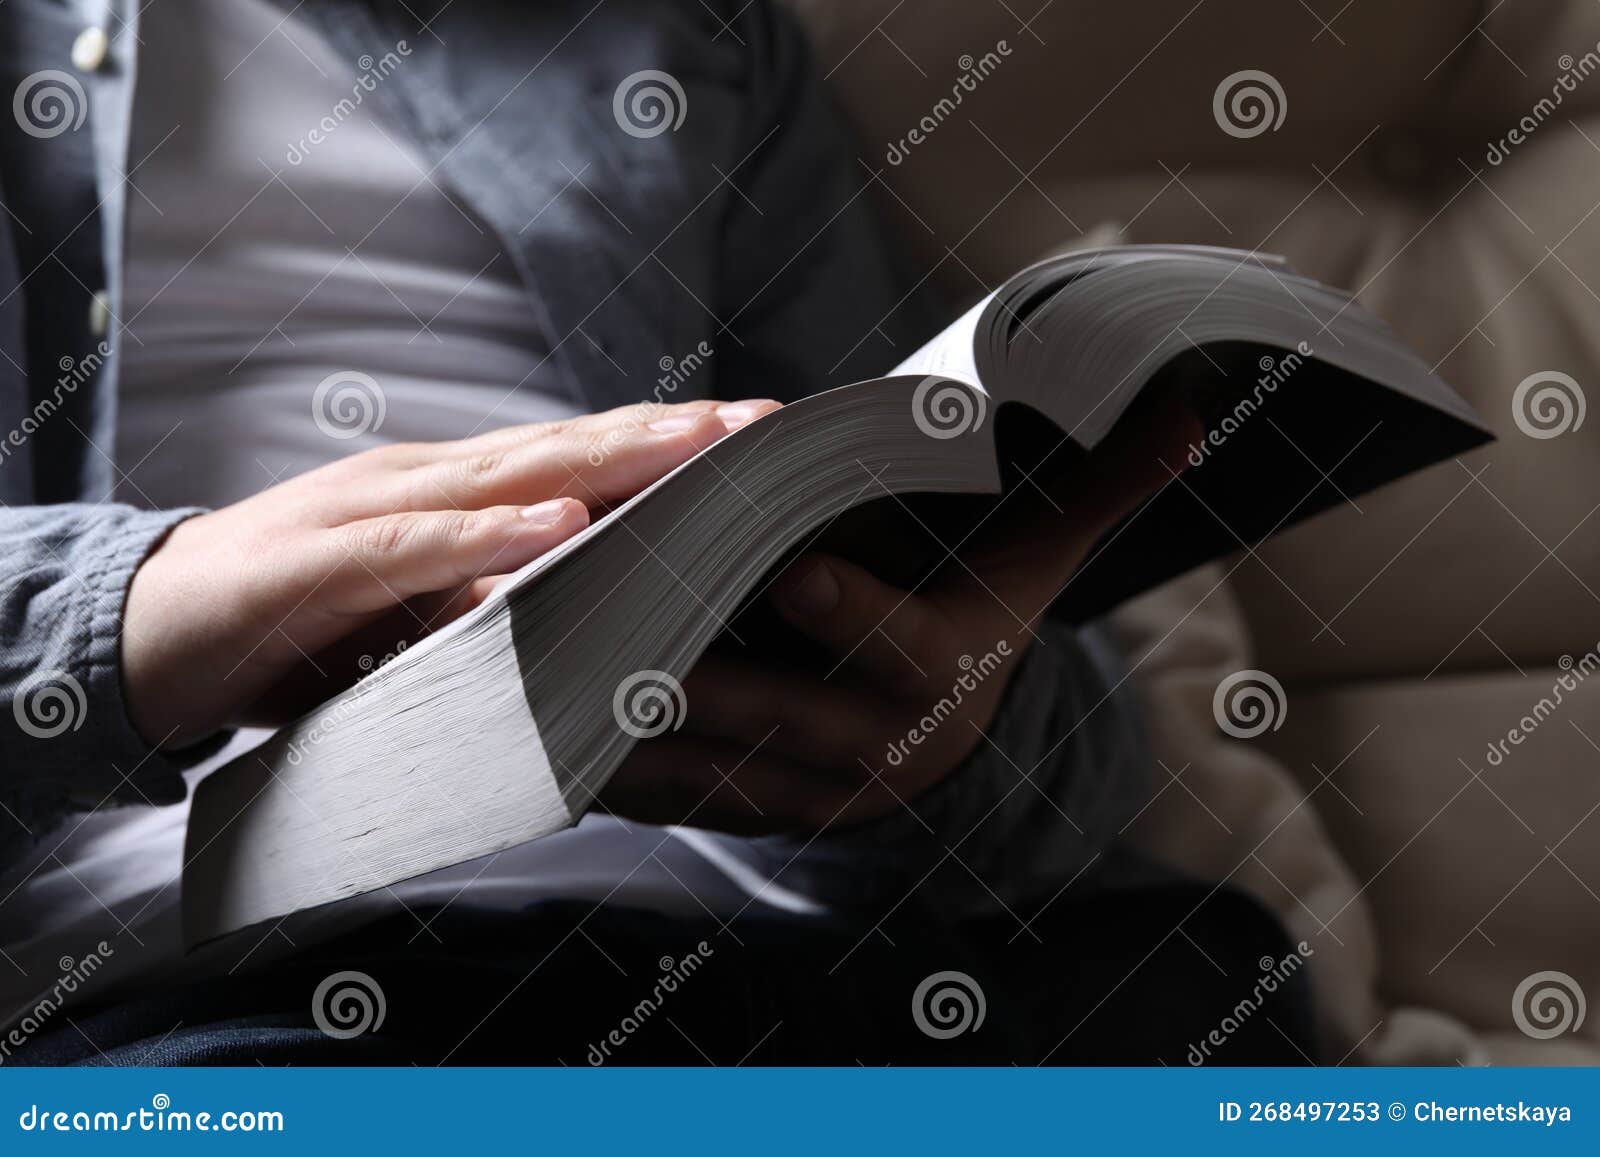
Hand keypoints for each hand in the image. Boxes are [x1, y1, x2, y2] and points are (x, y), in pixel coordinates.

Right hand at [123, 398, 780, 747]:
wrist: (149, 628)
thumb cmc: (298, 621)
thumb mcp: (421, 615)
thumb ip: (501, 599)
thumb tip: (594, 604)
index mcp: (456, 493)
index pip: (580, 457)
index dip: (670, 445)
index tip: (760, 441)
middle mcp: (427, 481)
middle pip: (566, 447)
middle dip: (670, 435)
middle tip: (768, 425)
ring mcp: (371, 511)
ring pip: (507, 475)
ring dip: (607, 459)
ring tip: (699, 448)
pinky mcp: (318, 563)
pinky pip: (414, 545)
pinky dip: (486, 534)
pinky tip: (556, 523)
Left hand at [601, 394, 1198, 834]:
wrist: (939, 735)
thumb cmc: (972, 619)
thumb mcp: (1032, 560)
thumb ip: (1097, 489)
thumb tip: (1189, 411)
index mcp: (936, 677)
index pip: (900, 646)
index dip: (852, 613)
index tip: (796, 569)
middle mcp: (869, 753)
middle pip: (777, 713)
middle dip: (699, 672)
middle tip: (618, 616)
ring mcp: (799, 795)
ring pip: (704, 764)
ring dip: (626, 725)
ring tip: (549, 663)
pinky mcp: (738, 813)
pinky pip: (664, 797)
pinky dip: (605, 764)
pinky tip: (541, 719)